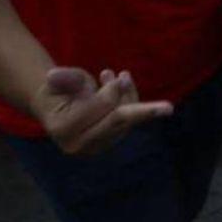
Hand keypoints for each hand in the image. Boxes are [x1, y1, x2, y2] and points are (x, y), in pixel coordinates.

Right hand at [30, 67, 172, 156]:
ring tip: (118, 74)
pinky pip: (128, 122)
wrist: (55, 108)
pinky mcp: (108, 144)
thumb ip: (64, 78)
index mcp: (64, 128)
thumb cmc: (58, 89)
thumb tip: (53, 76)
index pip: (101, 108)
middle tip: (169, 108)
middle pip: (118, 123)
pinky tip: (121, 85)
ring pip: (126, 120)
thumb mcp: (59, 79)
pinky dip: (129, 101)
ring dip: (128, 95)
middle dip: (143, 111)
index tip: (113, 73)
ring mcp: (96, 148)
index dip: (112, 90)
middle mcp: (80, 144)